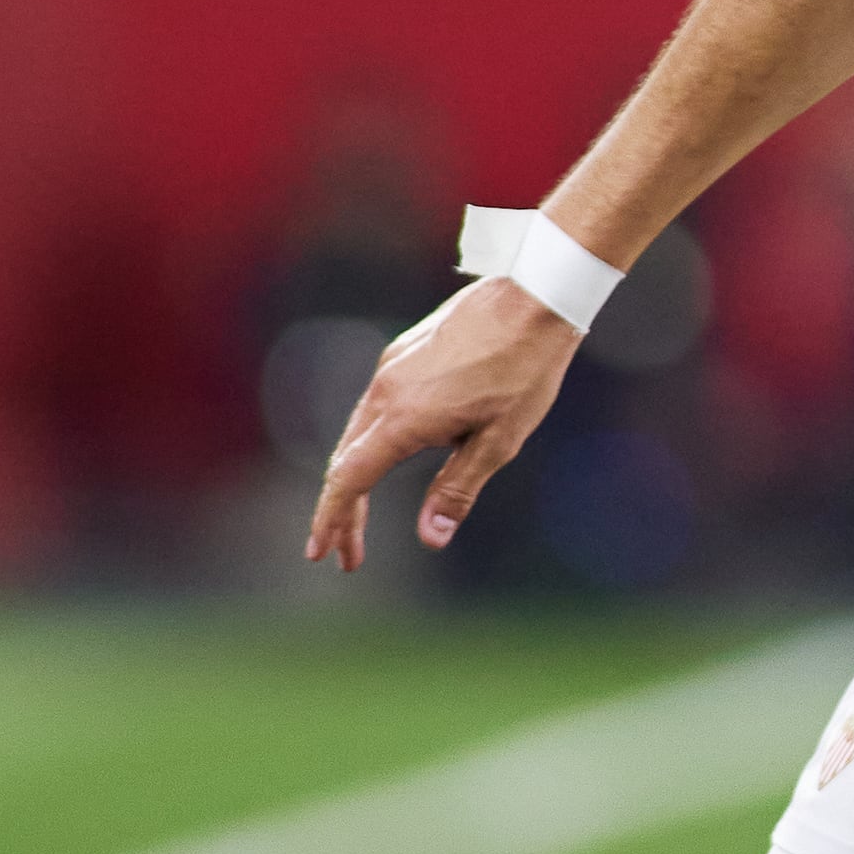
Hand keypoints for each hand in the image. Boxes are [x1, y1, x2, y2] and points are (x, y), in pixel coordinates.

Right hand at [305, 281, 580, 568]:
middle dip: (342, 512)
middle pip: (347, 461)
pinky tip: (385, 458)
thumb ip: (459, 488)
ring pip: (357, 433)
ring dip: (355, 477)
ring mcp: (391, 369)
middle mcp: (386, 391)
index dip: (332, 519)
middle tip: (345, 556)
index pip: (351, 479)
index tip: (320, 553)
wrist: (533, 296)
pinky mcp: (402, 354)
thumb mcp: (500, 440)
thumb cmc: (524, 370)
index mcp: (405, 418)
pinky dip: (368, 443)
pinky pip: (374, 407)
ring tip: (359, 518)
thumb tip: (430, 538)